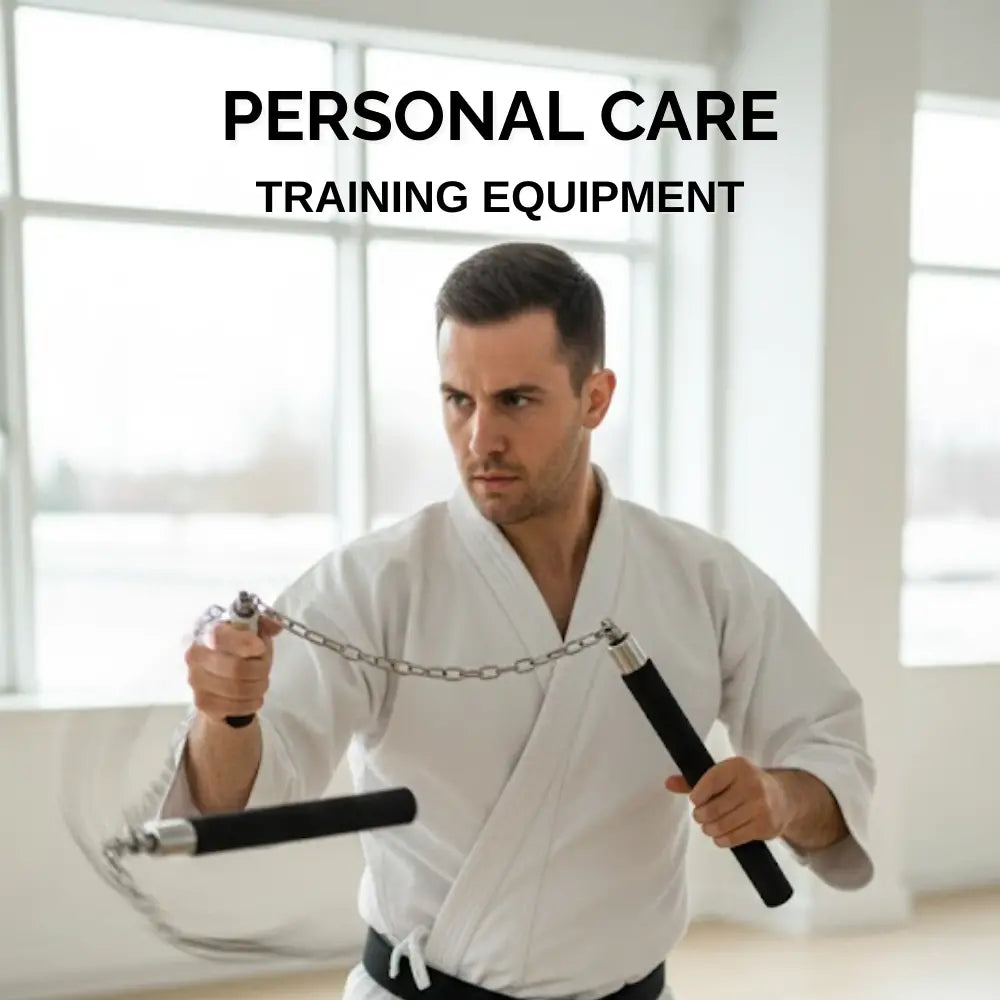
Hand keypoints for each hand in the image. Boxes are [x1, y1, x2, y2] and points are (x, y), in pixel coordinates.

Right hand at [184, 615, 282, 723]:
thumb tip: (276, 625)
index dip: (245, 643)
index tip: (260, 648)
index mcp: (208, 633)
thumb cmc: (240, 654)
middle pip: (235, 667)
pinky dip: (249, 703)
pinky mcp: (202, 702)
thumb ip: (264, 625)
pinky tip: (253, 698)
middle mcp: (197, 655)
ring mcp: (196, 680)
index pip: (223, 636)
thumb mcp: (255, 635)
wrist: (221, 683)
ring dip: (257, 688)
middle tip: (264, 672)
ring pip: (236, 689)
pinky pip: (232, 706)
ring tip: (260, 685)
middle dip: (259, 671)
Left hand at [665, 756, 791, 848]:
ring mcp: (761, 806)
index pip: (711, 780)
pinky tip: (720, 836)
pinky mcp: (766, 826)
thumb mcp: (724, 775)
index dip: (698, 794)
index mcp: (739, 766)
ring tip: (708, 826)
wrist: (784, 798)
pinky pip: (735, 837)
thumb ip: (695, 780)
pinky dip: (722, 839)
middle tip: (700, 816)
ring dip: (710, 829)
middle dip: (701, 815)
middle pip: (714, 807)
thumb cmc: (746, 785)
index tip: (695, 800)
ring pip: (723, 824)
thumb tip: (668, 783)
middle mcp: (752, 784)